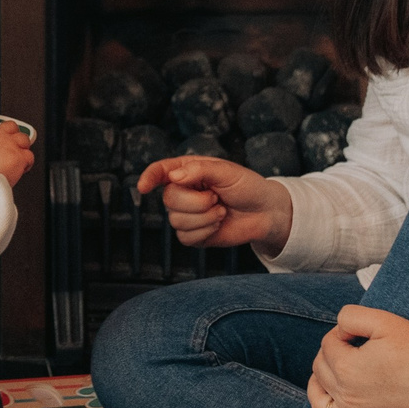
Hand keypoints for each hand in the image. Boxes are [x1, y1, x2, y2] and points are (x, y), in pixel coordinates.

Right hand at [0, 122, 34, 185]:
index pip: (0, 128)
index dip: (5, 134)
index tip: (5, 141)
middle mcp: (0, 138)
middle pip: (12, 126)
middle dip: (15, 134)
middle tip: (15, 146)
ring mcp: (11, 146)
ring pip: (24, 139)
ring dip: (23, 148)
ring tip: (19, 159)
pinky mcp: (19, 156)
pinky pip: (30, 156)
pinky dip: (28, 163)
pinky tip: (22, 169)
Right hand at [133, 155, 294, 252]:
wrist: (265, 213)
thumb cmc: (247, 187)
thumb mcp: (227, 172)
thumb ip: (200, 170)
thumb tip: (174, 176)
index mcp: (188, 171)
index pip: (160, 171)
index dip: (148, 177)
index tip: (143, 187)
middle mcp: (183, 192)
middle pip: (169, 199)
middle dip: (195, 202)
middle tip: (216, 198)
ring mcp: (187, 214)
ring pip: (175, 220)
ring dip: (204, 218)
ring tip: (221, 211)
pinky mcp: (193, 234)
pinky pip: (185, 237)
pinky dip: (205, 232)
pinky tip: (217, 224)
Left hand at [299, 306, 408, 407]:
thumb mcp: (387, 322)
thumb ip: (352, 317)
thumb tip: (338, 328)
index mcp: (346, 367)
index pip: (328, 345)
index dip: (342, 334)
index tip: (361, 334)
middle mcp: (346, 397)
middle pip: (321, 372)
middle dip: (330, 357)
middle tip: (351, 350)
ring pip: (321, 404)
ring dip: (317, 388)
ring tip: (321, 380)